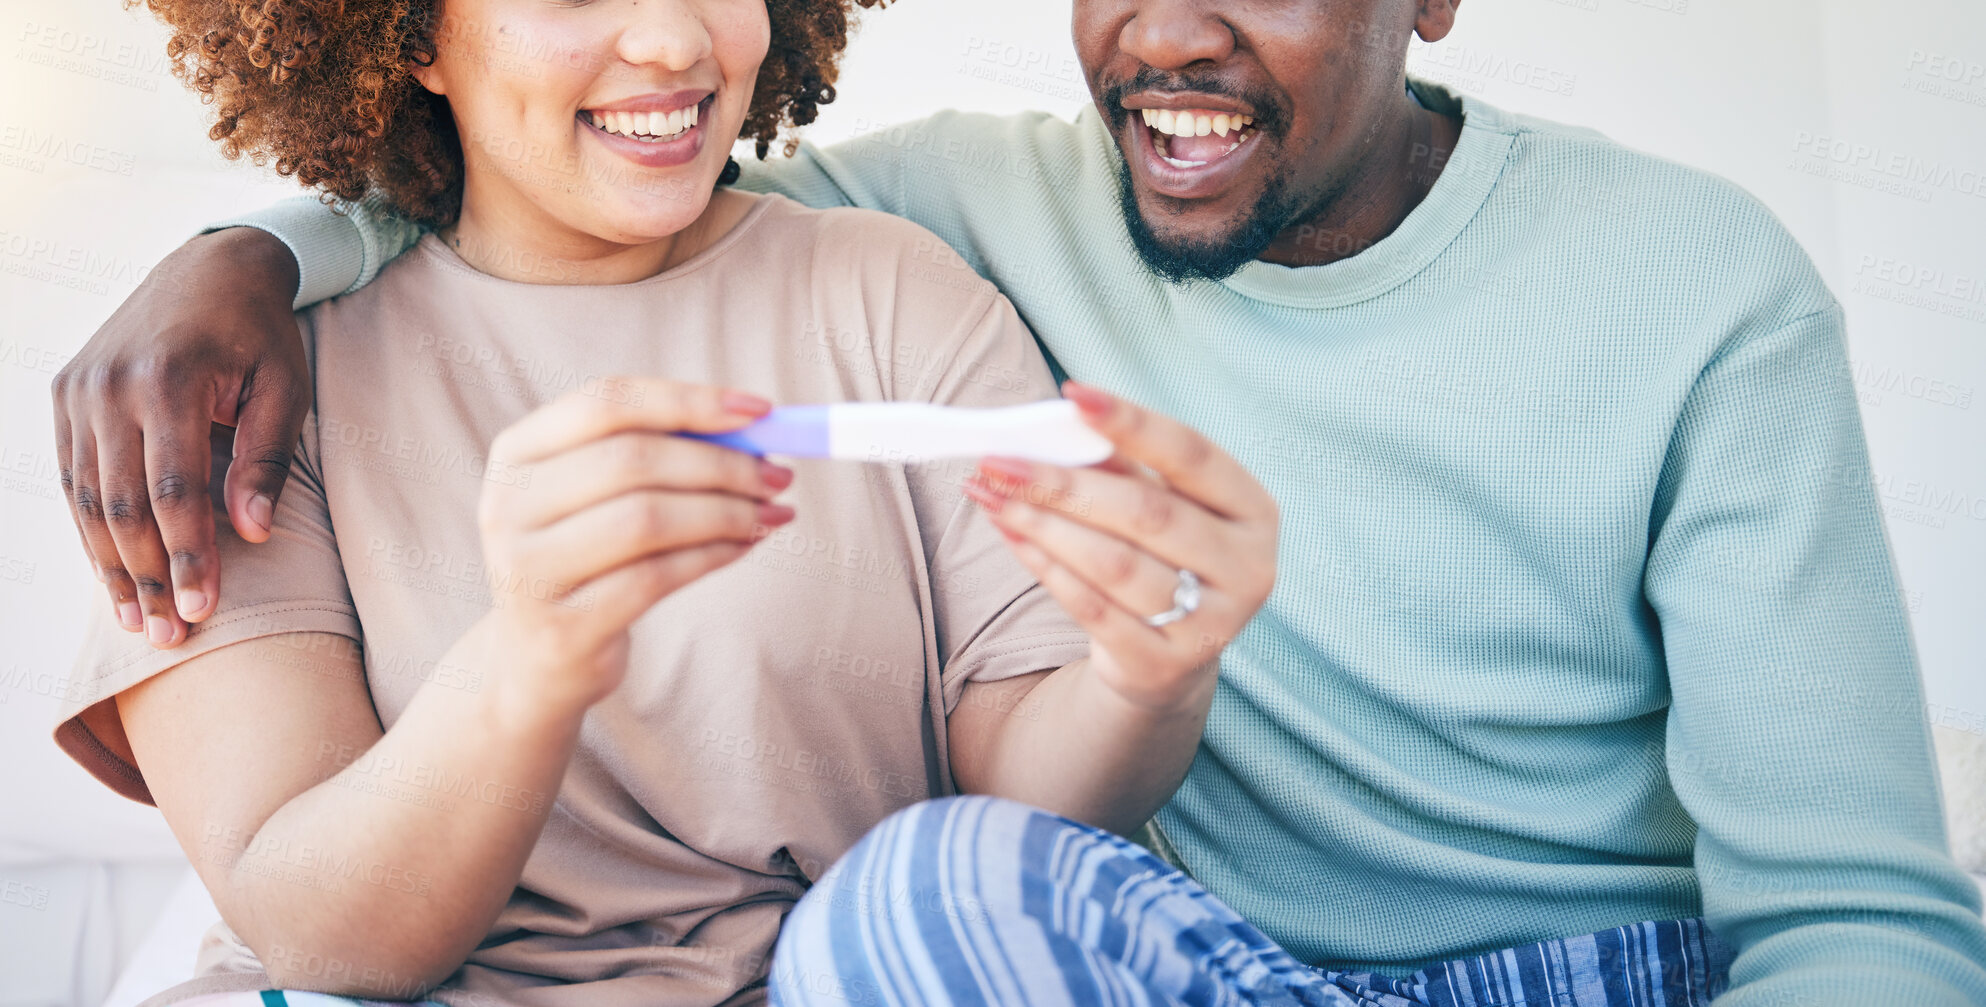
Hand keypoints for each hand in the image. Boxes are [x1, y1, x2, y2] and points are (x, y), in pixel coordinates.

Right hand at [51, 227, 307, 647]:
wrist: (209, 267)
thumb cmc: (259, 335)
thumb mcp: (284, 389)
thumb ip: (265, 461)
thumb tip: (252, 535)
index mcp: (169, 380)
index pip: (173, 491)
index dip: (186, 556)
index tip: (202, 611)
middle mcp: (110, 385)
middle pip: (121, 504)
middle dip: (145, 576)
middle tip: (167, 635)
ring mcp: (80, 388)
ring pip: (86, 497)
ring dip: (110, 565)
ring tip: (137, 620)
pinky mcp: (65, 393)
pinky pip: (72, 475)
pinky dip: (91, 528)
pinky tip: (113, 573)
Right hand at [471, 379, 794, 714]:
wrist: (537, 657)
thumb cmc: (587, 555)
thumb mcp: (600, 494)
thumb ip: (661, 451)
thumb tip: (757, 428)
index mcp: (516, 453)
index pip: (605, 402)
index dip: (688, 400)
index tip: (759, 409)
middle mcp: (508, 505)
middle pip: (630, 460)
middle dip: (720, 463)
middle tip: (777, 475)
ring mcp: (529, 570)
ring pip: (646, 519)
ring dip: (726, 512)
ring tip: (770, 513)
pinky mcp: (564, 626)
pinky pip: (656, 577)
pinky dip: (713, 555)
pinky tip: (744, 546)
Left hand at [961, 381, 1277, 711]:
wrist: (1167, 660)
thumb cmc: (1160, 557)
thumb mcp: (1158, 506)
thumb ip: (1120, 467)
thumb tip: (1055, 425)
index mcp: (1254, 511)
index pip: (1192, 454)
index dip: (1132, 422)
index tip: (1073, 394)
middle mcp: (1247, 568)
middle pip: (1146, 512)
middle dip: (1063, 481)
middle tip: (999, 459)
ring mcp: (1212, 624)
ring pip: (1114, 563)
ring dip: (1043, 524)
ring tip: (990, 496)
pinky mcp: (1164, 666)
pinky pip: (1093, 610)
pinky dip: (1046, 568)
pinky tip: (1011, 536)